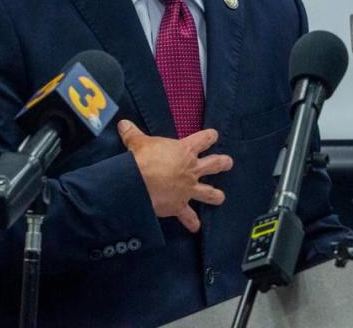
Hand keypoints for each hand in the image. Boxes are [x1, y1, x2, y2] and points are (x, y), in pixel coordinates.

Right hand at [117, 119, 232, 232]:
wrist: (139, 183)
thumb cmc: (143, 159)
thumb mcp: (138, 143)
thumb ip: (133, 133)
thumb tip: (123, 123)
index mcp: (185, 151)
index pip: (203, 140)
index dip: (210, 136)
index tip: (214, 135)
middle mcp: (191, 170)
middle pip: (213, 165)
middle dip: (223, 163)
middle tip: (229, 162)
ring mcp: (188, 189)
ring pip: (208, 192)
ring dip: (215, 195)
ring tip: (221, 197)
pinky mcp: (180, 205)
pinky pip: (188, 216)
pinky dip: (191, 222)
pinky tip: (195, 228)